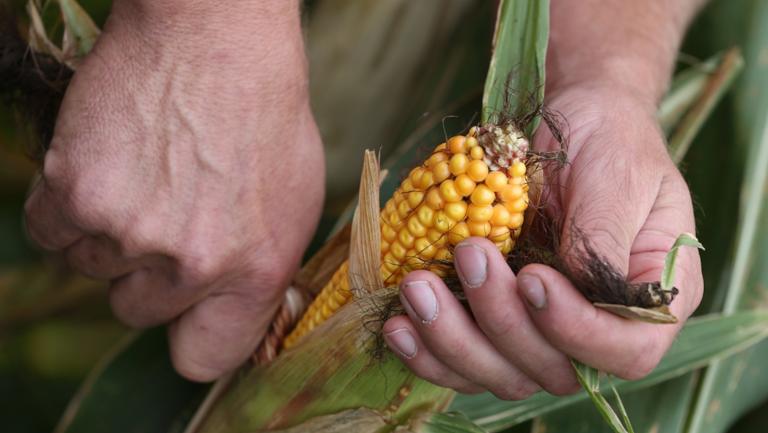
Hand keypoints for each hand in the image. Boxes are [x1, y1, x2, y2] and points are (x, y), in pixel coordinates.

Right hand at [24, 0, 323, 380]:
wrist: (217, 37)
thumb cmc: (264, 115)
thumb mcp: (294, 203)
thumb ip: (258, 270)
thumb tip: (230, 311)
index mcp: (256, 271)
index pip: (202, 359)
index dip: (189, 335)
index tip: (186, 314)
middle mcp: (192, 264)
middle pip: (137, 312)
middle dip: (148, 273)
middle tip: (168, 215)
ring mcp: (129, 232)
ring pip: (93, 269)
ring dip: (110, 233)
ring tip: (146, 175)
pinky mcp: (76, 193)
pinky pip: (50, 234)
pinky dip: (69, 207)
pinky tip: (106, 167)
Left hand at [382, 86, 702, 397]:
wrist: (564, 123)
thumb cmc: (606, 140)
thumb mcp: (618, 175)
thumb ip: (604, 235)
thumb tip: (575, 288)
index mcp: (647, 296)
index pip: (626, 351)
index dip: (576, 332)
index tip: (532, 278)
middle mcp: (596, 326)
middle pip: (551, 370)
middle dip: (501, 324)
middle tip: (468, 255)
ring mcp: (539, 329)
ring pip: (498, 372)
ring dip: (452, 341)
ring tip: (416, 288)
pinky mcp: (492, 320)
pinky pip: (461, 359)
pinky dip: (427, 349)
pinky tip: (395, 324)